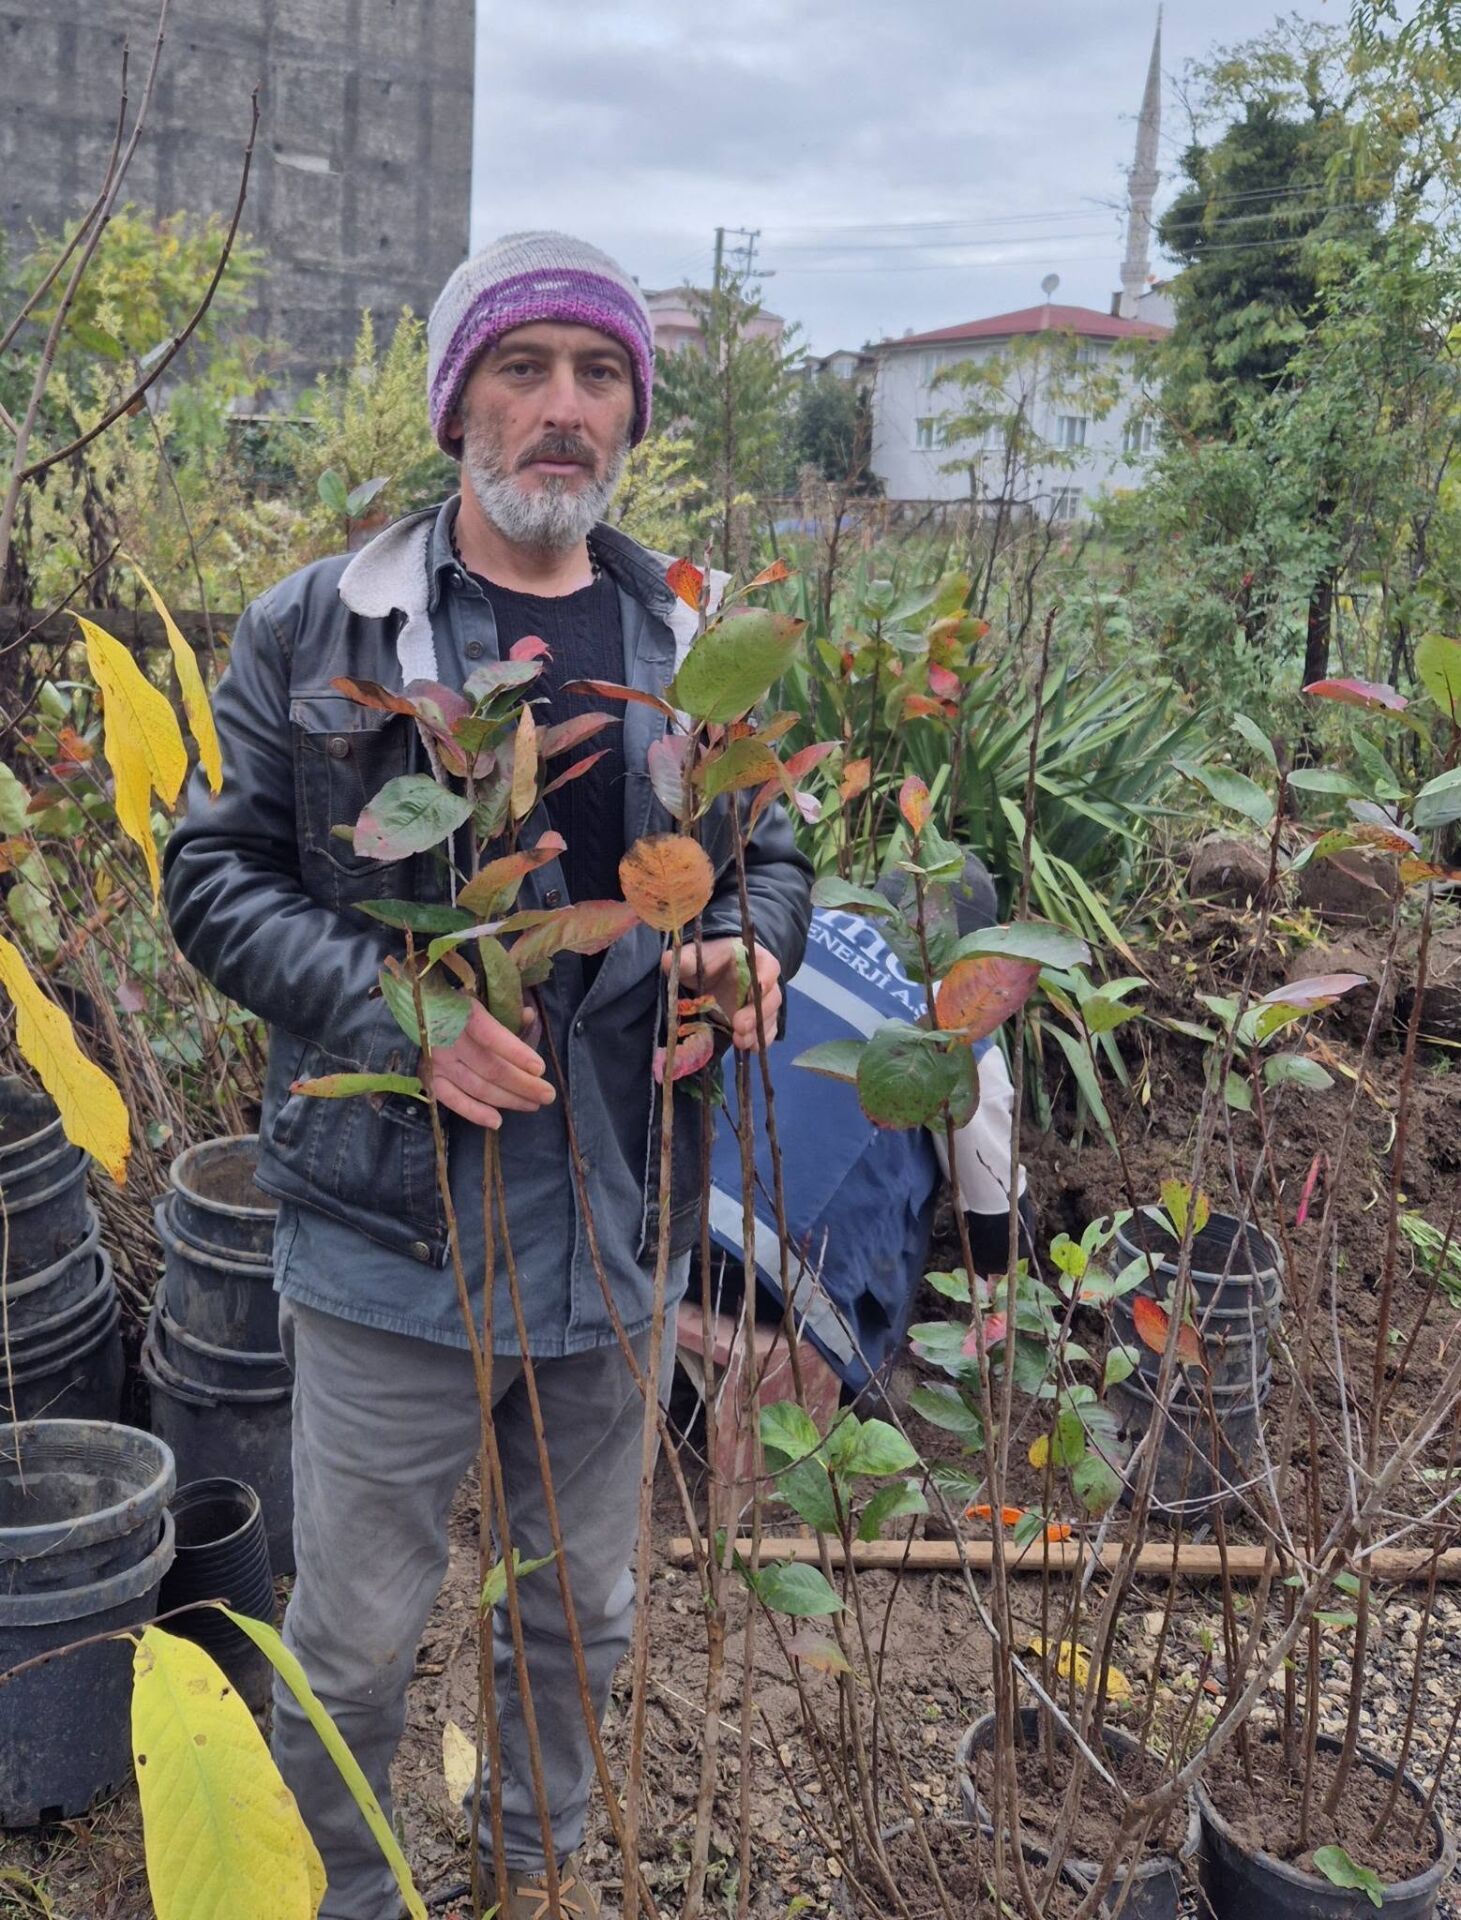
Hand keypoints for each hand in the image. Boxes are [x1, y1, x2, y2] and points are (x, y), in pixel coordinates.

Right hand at [422, 1001, 555, 1130]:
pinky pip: (452, 1100)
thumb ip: (506, 1011)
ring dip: (508, 1099)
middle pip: (490, 1067)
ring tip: (533, 1104)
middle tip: (547, 1094)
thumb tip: (528, 1016)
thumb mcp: (482, 1000)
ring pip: (477, 1086)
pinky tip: (497, 1121)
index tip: (539, 1069)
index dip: (516, 1053)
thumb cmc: (458, 1006)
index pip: (491, 1035)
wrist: (418, 1012)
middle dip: (522, 1084)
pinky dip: (474, 1112)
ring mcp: (437, 1061)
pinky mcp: (429, 1078)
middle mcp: (447, 1038)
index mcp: (463, 1013)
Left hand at [664, 938, 782, 1051]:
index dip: (766, 978)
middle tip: (739, 1026)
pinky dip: (759, 1041)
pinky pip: (766, 1033)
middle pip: (772, 998)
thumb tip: (666, 960)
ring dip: (756, 1032)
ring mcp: (763, 1004)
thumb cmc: (709, 959)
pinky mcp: (758, 1021)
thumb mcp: (697, 956)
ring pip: (770, 1018)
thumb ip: (686, 959)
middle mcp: (765, 983)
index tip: (757, 988)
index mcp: (755, 960)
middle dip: (757, 1014)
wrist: (714, 971)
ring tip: (739, 1041)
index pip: (770, 967)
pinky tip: (748, 1048)